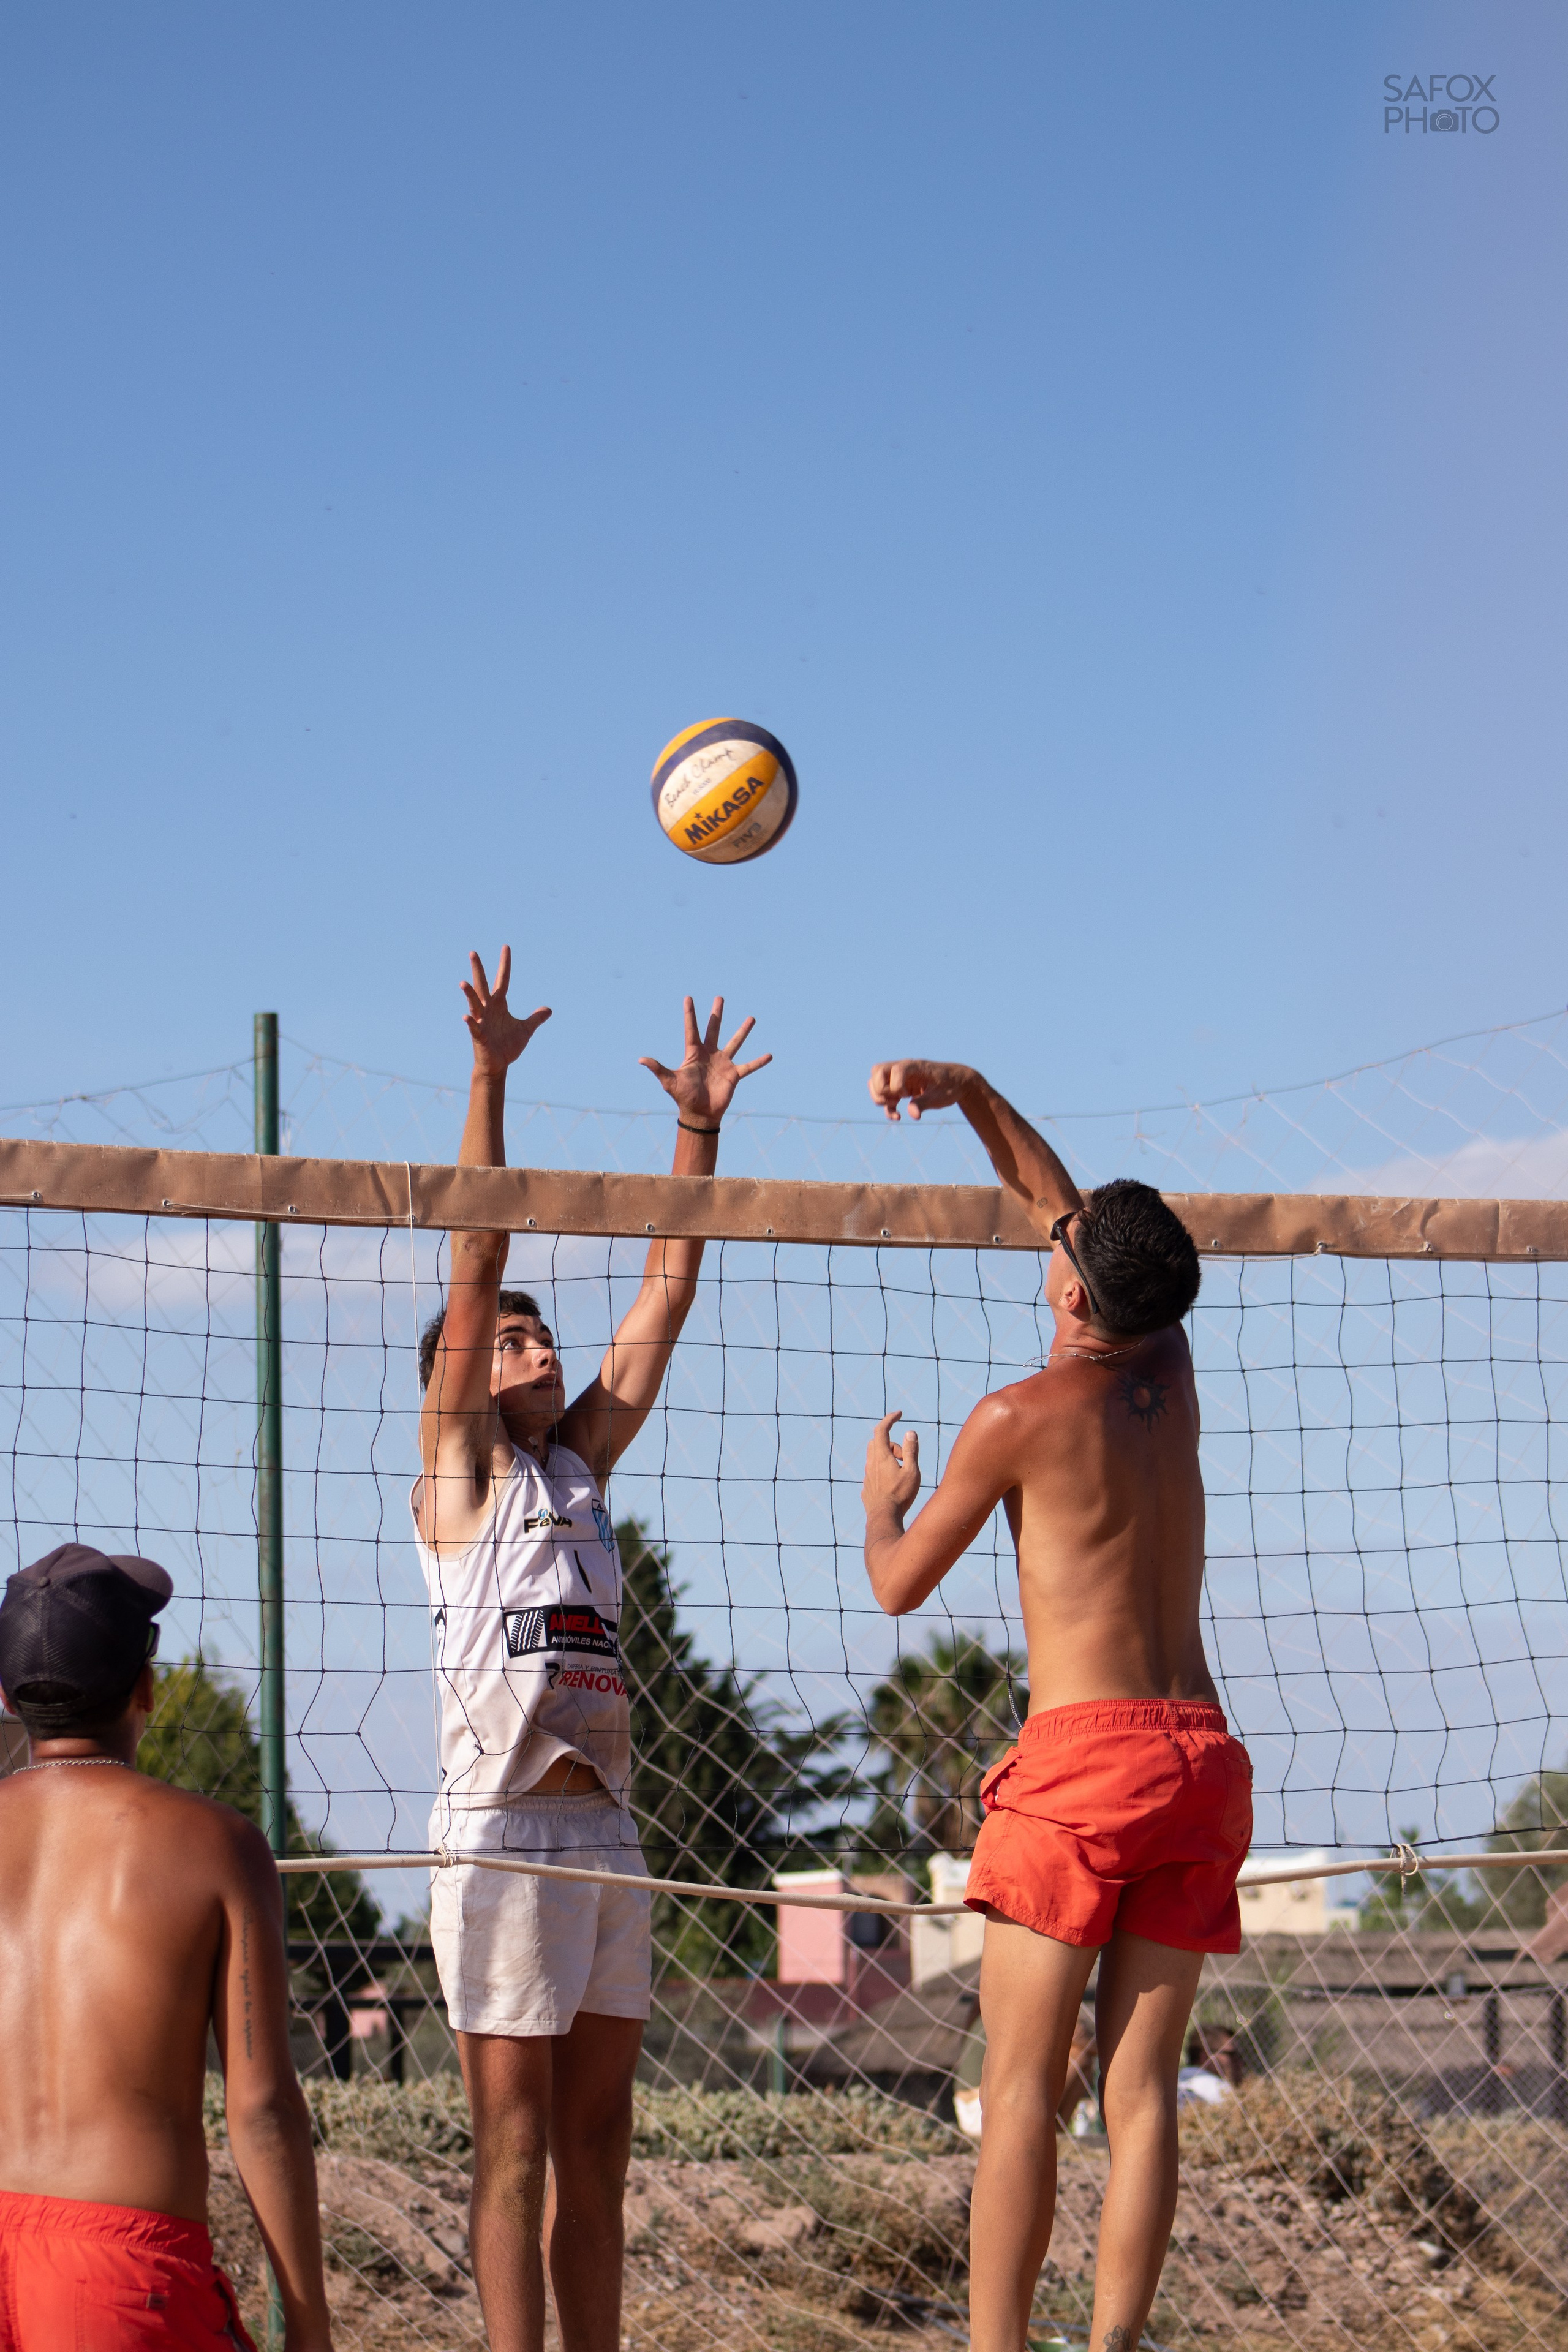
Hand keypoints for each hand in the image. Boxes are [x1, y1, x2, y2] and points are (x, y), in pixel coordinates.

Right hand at [462, 947, 551, 1076]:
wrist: (498, 1065)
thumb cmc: (508, 1046)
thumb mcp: (526, 1030)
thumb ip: (535, 1019)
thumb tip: (548, 1010)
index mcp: (499, 1005)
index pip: (503, 980)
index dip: (505, 965)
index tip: (506, 947)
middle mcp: (488, 1009)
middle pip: (482, 986)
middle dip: (478, 970)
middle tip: (473, 952)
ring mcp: (482, 1022)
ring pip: (474, 1004)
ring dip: (469, 994)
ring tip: (463, 982)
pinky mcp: (479, 1036)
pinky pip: (474, 1028)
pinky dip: (471, 1023)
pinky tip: (467, 1018)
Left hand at [639, 996, 771, 1124]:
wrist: (699, 1114)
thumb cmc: (683, 1097)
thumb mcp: (670, 1081)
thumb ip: (658, 1069)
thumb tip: (641, 1059)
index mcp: (694, 1053)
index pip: (692, 1029)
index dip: (690, 1014)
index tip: (688, 998)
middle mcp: (709, 1054)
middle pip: (714, 1029)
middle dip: (716, 1014)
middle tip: (720, 998)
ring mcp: (723, 1063)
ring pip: (735, 1042)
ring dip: (743, 1030)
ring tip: (751, 1018)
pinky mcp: (734, 1074)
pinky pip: (749, 1066)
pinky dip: (758, 1062)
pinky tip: (769, 1055)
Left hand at [864, 1410, 920, 1518]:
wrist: (884, 1518)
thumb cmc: (900, 1495)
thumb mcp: (912, 1471)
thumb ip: (911, 1450)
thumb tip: (910, 1432)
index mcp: (881, 1456)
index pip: (881, 1430)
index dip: (889, 1419)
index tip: (899, 1414)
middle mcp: (871, 1464)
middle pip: (878, 1443)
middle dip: (893, 1444)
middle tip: (905, 1458)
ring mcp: (867, 1476)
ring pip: (875, 1458)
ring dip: (888, 1459)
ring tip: (902, 1473)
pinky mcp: (867, 1488)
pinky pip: (874, 1473)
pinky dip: (884, 1472)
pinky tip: (894, 1486)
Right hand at [868, 1060, 975, 1121]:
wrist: (956, 1083)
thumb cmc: (950, 1086)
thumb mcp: (941, 1096)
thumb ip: (925, 1103)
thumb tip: (912, 1114)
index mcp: (914, 1066)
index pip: (894, 1070)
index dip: (896, 1085)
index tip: (909, 1095)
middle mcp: (903, 1069)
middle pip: (876, 1071)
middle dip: (880, 1090)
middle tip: (896, 1099)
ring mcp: (899, 1078)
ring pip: (874, 1083)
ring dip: (880, 1099)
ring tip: (896, 1107)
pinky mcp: (900, 1089)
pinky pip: (883, 1096)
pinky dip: (886, 1108)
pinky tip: (898, 1116)